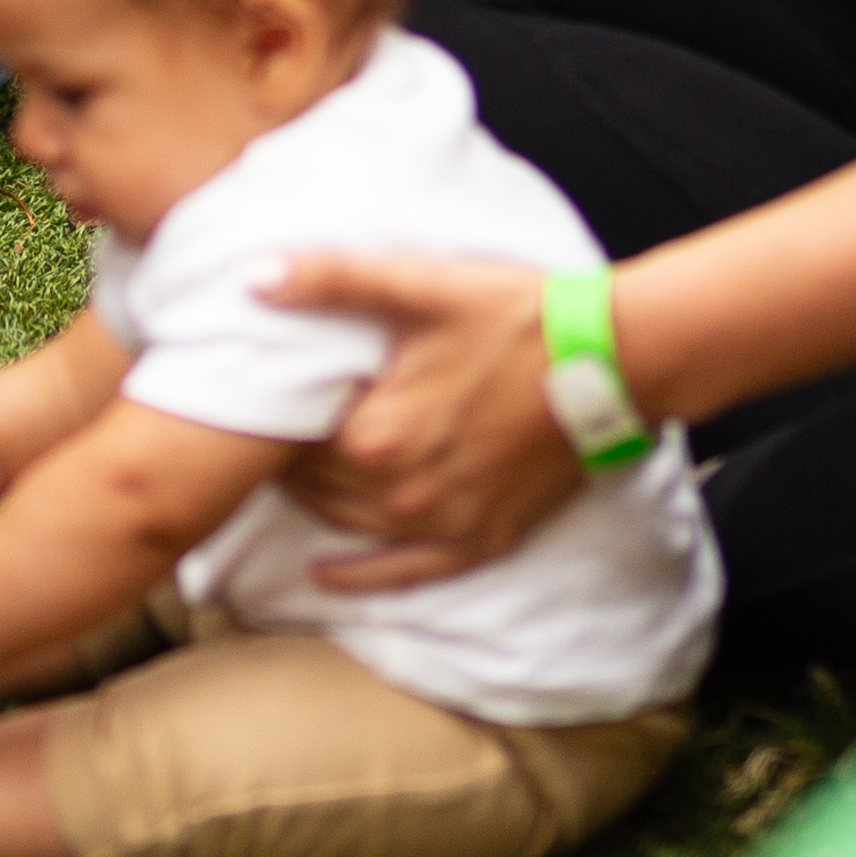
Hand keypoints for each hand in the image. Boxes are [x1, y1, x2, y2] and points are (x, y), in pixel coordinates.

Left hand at [265, 250, 578, 591]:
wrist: (609, 363)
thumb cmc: (515, 318)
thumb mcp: (422, 287)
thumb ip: (332, 280)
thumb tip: (251, 278)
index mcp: (377, 436)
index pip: (289, 439)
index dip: (265, 418)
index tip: (247, 399)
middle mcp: (401, 494)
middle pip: (312, 486)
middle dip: (284, 461)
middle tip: (259, 437)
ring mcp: (441, 525)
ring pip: (346, 526)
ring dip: (311, 507)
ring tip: (280, 482)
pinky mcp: (479, 542)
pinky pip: (403, 574)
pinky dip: (360, 578)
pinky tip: (325, 575)